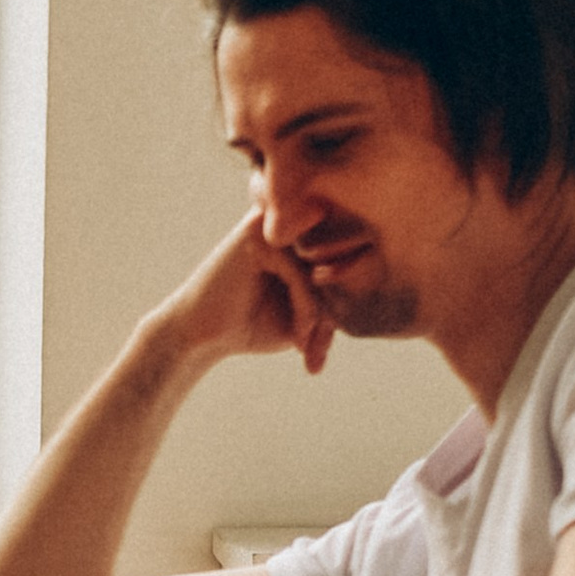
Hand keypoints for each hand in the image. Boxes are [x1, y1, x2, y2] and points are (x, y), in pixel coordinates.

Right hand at [152, 208, 334, 377]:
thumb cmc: (250, 326)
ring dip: (321, 315)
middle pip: (334, 263)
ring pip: (322, 268)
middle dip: (331, 313)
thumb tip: (376, 279)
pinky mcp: (257, 236)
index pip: (340, 262)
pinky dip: (306, 310)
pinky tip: (297, 337)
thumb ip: (335, 296)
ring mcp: (271, 225)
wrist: (198, 337)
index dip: (339, 307)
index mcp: (297, 237)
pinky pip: (301, 273)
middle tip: (316, 353)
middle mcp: (285, 223)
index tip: (320, 348)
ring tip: (307, 347)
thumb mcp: (304, 317)